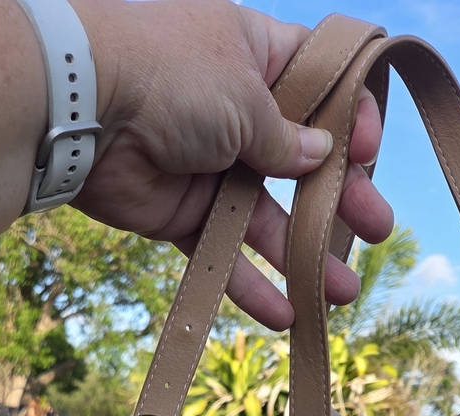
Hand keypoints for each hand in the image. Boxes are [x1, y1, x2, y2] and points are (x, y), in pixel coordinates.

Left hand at [73, 0, 393, 329]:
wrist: (84, 108)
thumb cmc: (171, 76)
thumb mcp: (247, 95)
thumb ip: (287, 135)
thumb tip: (319, 156)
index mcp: (256, 56)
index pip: (320, 84)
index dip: (350, 118)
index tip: (365, 150)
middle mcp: (236, 110)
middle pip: (302, 162)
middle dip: (341, 199)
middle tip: (375, 230)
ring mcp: (209, 167)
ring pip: (267, 217)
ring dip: (304, 255)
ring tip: (341, 293)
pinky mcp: (180, 214)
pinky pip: (221, 252)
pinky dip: (249, 284)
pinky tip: (285, 314)